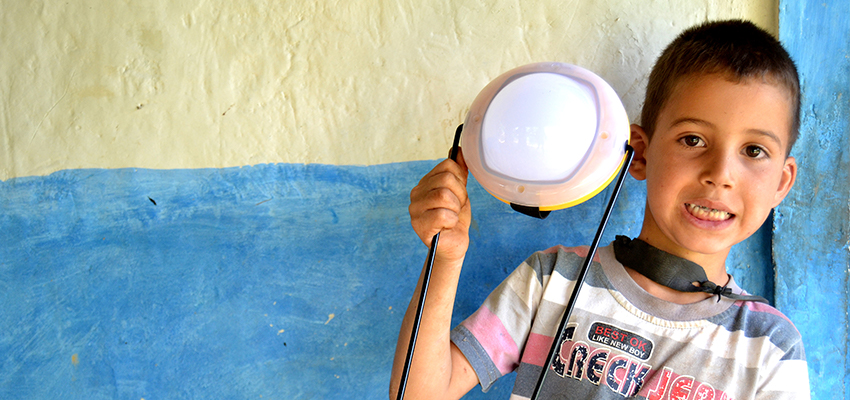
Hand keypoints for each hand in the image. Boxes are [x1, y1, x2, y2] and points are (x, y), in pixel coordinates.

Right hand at [409, 148, 470, 263]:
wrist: (453, 244)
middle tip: (456, 208)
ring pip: (443, 195)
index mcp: (425, 182)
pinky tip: (447, 226)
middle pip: (446, 179)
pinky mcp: (419, 226)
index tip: (459, 193)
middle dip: (460, 195)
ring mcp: (415, 209)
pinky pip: (443, 215)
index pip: (447, 165)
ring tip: (451, 216)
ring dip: (455, 208)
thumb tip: (458, 150)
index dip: (460, 179)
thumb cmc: (455, 219)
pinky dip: (452, 221)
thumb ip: (458, 171)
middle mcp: (416, 193)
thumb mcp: (460, 192)